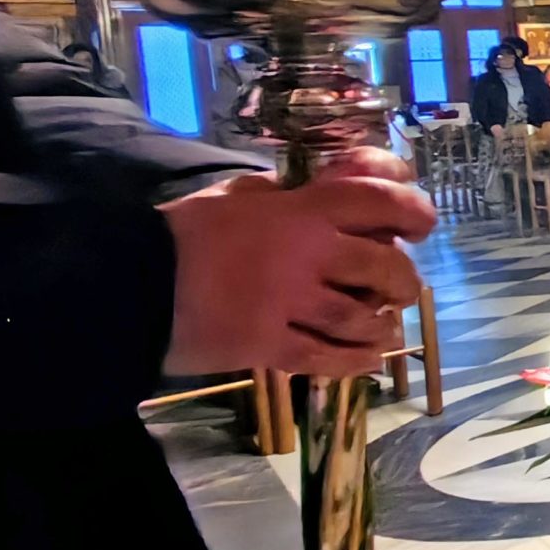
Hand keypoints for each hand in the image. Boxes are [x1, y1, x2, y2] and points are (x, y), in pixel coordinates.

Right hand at [160, 165, 436, 378]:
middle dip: (404, 280)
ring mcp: (288, 302)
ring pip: (361, 317)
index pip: (377, 200)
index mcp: (300, 210)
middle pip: (384, 266)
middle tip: (402, 286)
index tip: (421, 225)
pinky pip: (327, 358)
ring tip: (380, 325)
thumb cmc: (184, 233)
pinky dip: (355, 360)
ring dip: (380, 323)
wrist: (128, 281)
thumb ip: (284, 194)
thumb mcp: (237, 195)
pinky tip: (367, 358)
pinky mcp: (267, 345)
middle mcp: (305, 254)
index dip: (413, 210)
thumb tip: (319, 189)